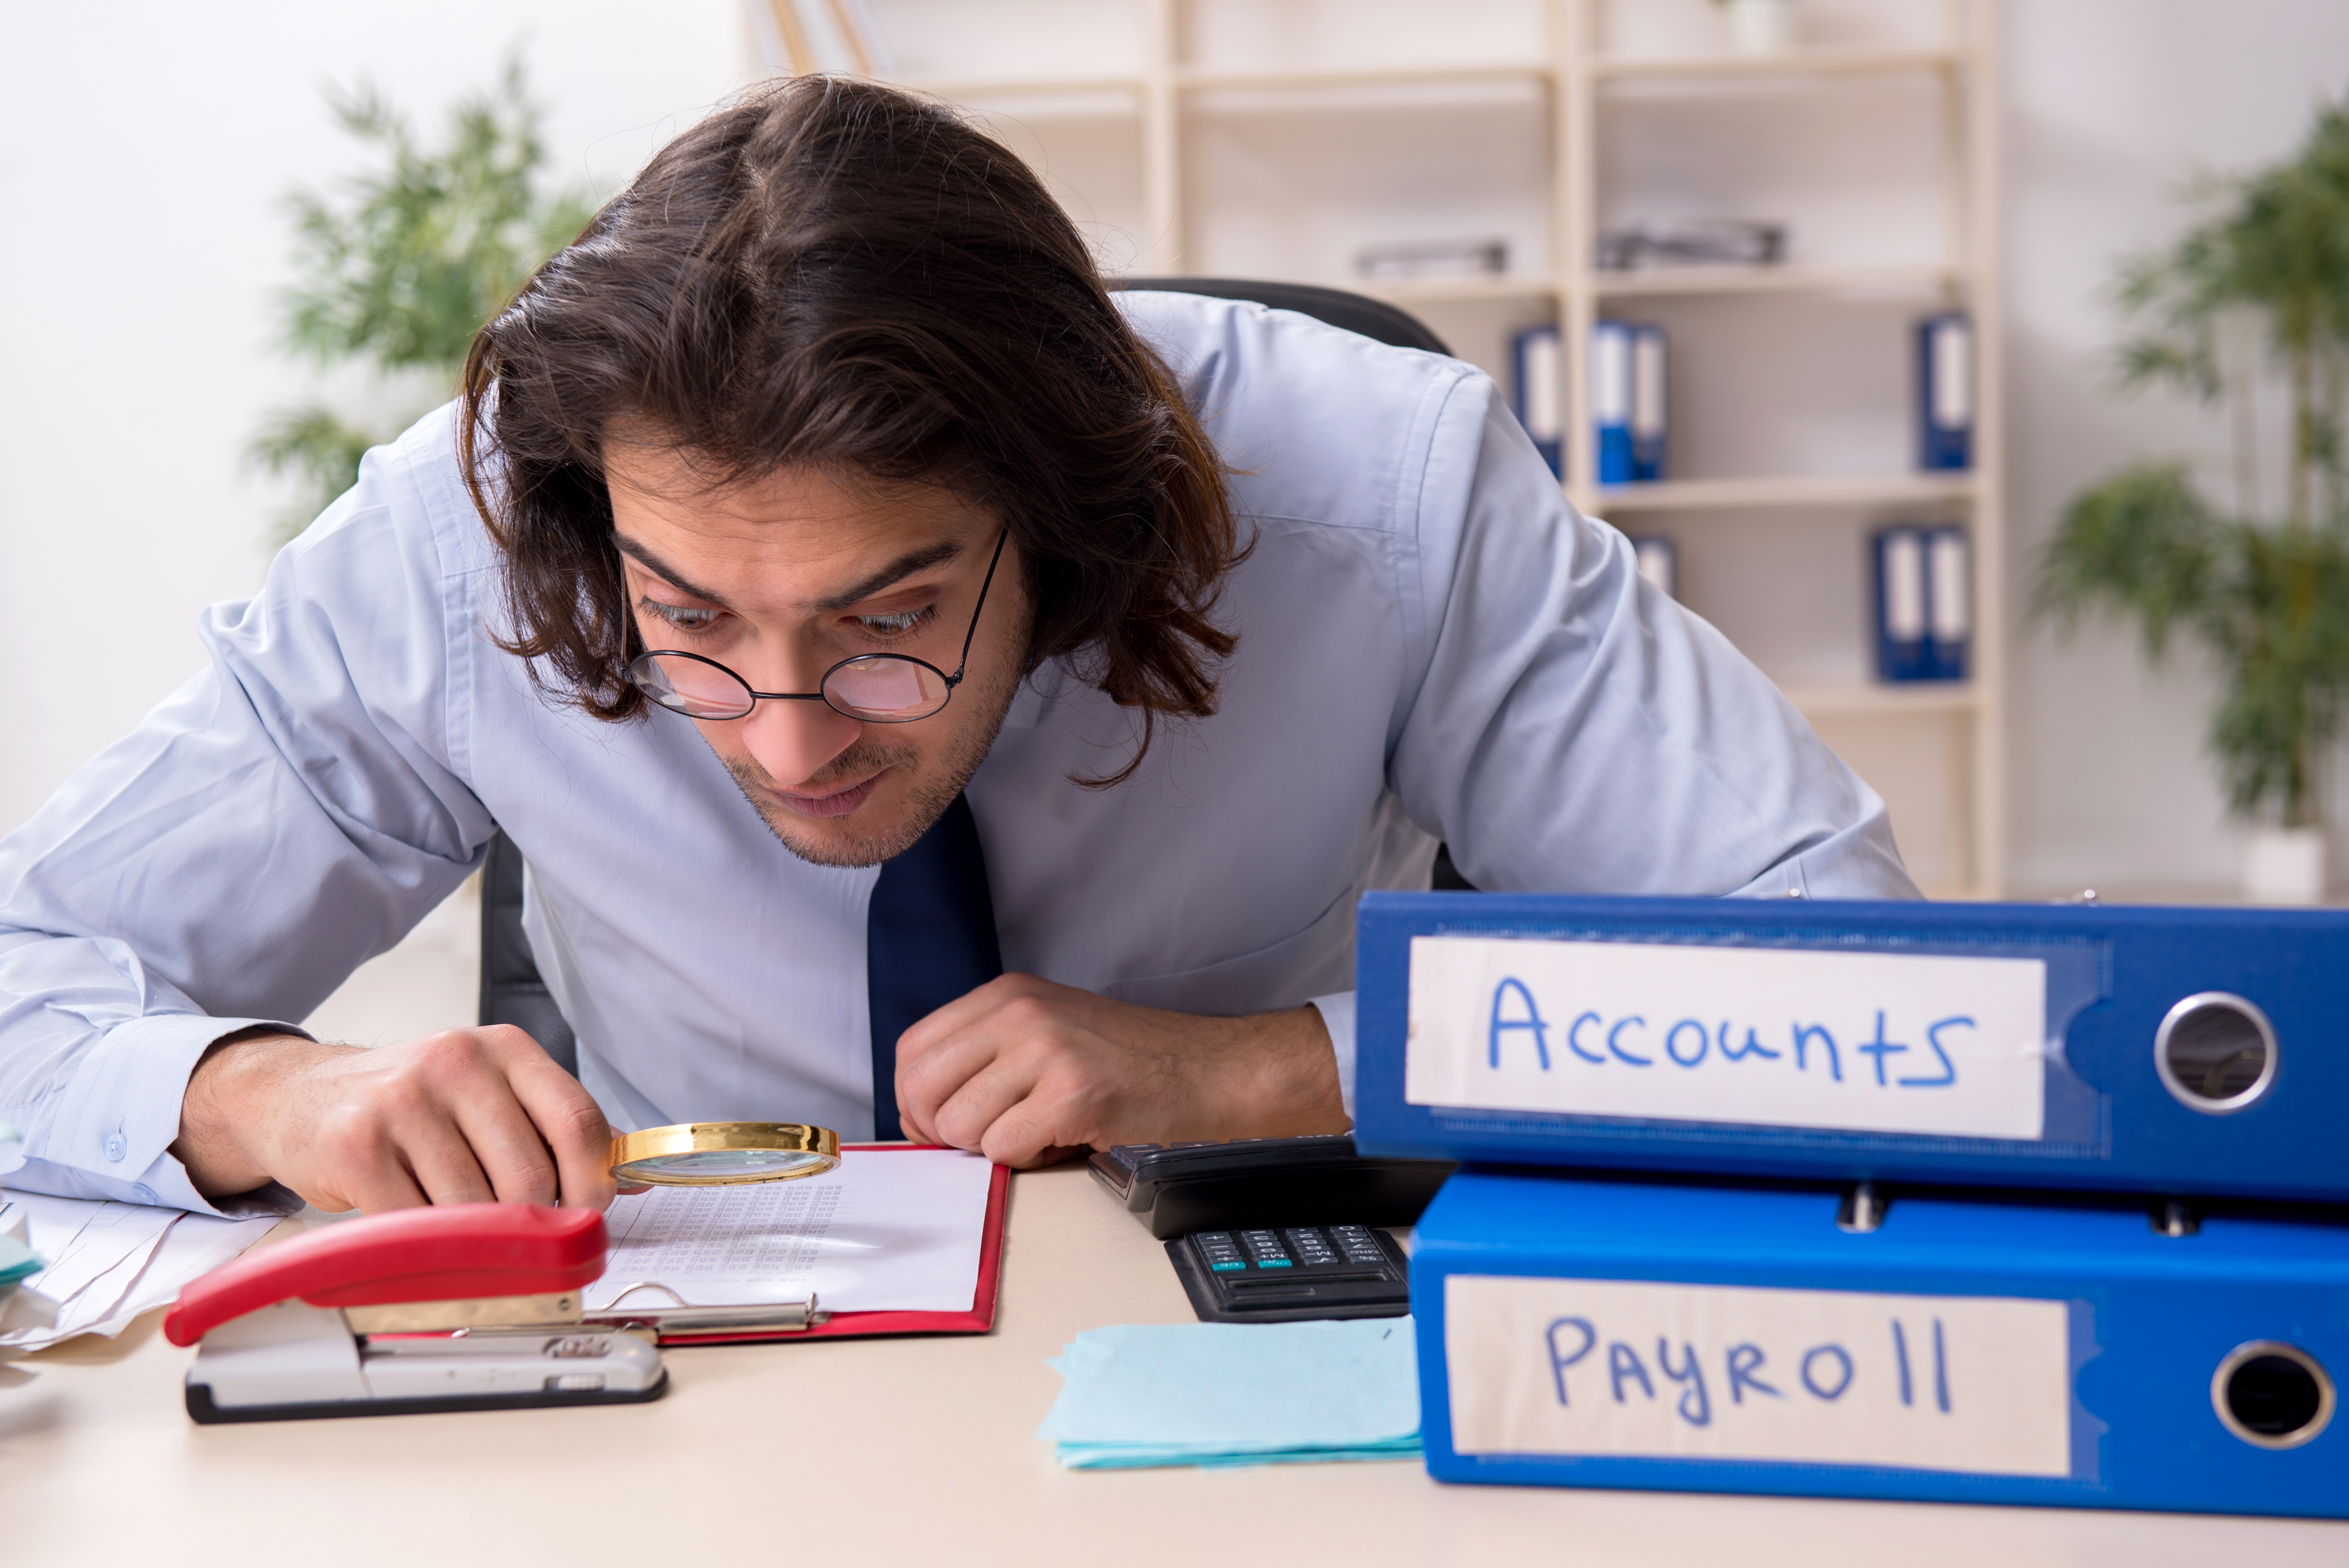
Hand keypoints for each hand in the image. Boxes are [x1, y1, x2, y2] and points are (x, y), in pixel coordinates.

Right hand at [170, 1027, 621, 1213]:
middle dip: (526, 1223)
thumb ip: (552, 1130)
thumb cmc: (408, 1103)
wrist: (300, 1095)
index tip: (585, 1215)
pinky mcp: (357, 1143)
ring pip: (474, 1208)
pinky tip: (412, 1225)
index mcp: (506, 1049)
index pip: (577, 1122)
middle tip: (508, 1234)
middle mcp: (457, 1062)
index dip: (592, 1184)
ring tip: (450, 1222)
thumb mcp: (488, 1093)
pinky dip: (422, 1243)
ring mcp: (405, 1100)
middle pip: (530, 1177)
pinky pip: (416, 1223)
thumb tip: (628, 1180)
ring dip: (470, 1237)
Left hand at [892, 973, 1346, 1167]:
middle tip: (988, 1140)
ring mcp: (1046, 1049)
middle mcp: (1018, 1011)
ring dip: (994, 1148)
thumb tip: (923, 1112)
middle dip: (944, 1133)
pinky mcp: (1073, 1093)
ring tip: (1040, 1132)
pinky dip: (1028, 1159)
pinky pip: (1004, 1149)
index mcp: (1005, 994)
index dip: (914, 1102)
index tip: (939, 1127)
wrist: (1209, 1071)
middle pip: (923, 1090)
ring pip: (961, 1126)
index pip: (912, 1051)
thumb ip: (986, 1056)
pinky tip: (1064, 1140)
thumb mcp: (1046, 1031)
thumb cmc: (1130, 1062)